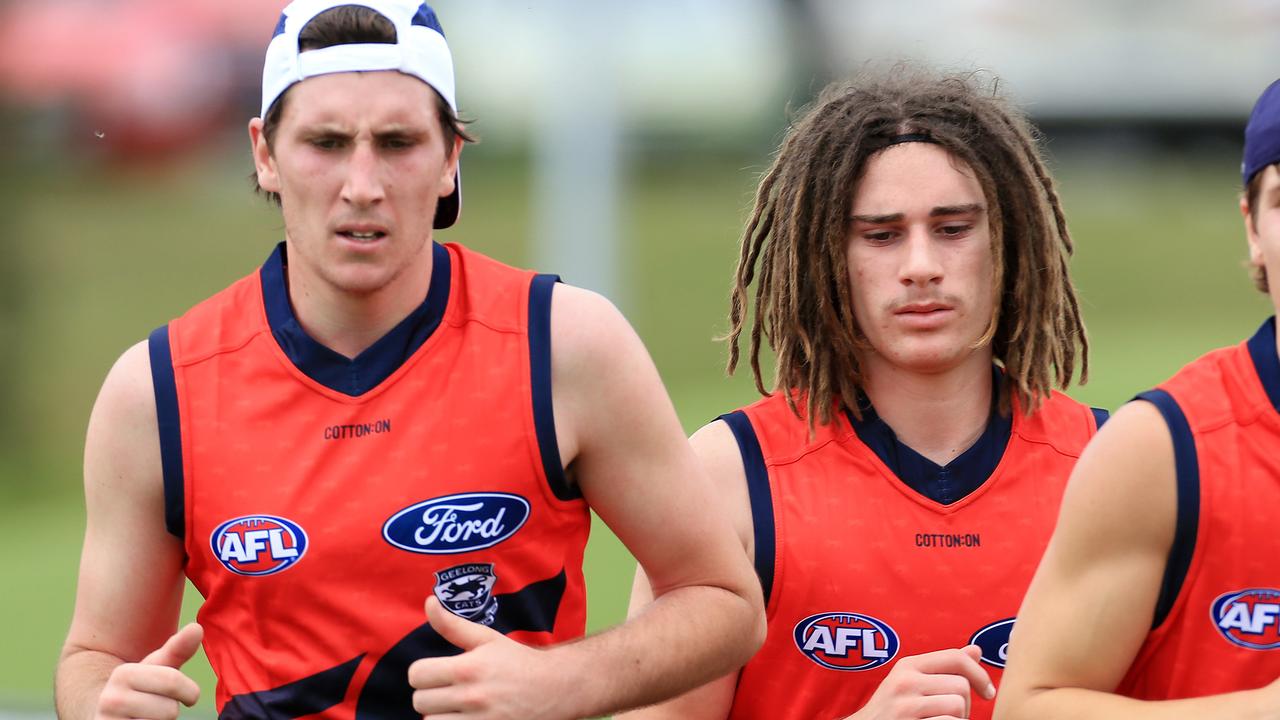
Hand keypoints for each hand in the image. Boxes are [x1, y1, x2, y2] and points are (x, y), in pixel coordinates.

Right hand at [95, 623, 202, 719]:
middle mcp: (110, 699)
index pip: (173, 682)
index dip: (189, 692)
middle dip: (171, 710)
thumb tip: (197, 627)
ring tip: (146, 717)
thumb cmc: (140, 689)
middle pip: (170, 710)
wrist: (105, 714)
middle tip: (158, 708)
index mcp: (123, 674)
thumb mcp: (157, 668)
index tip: (187, 695)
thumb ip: (177, 649)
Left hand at [409, 596, 569, 718]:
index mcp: (467, 668)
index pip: (417, 674)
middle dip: (431, 695)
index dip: (423, 673)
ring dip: (439, 716)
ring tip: (455, 708)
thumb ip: (453, 625)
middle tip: (447, 692)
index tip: (436, 674)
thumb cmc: (518, 662)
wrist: (556, 689)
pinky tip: (464, 718)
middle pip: (420, 701)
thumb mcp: (487, 639)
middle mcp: (471, 696)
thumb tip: (428, 601)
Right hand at [846, 646, 994, 719]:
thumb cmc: (894, 712)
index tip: (987, 693)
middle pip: (961, 686)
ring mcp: (904, 705)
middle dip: (965, 706)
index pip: (956, 658)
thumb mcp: (912, 684)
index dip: (979, 675)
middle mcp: (904, 681)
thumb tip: (976, 650)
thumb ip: (943, 668)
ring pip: (957, 707)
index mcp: (908, 666)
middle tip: (950, 717)